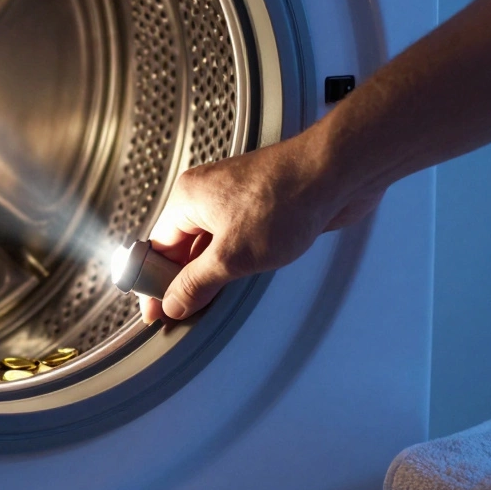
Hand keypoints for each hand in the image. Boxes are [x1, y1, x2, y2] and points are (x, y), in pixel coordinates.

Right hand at [139, 127, 382, 322]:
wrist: (337, 173)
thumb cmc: (287, 199)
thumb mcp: (232, 256)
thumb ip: (198, 283)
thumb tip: (173, 302)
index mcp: (188, 199)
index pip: (156, 248)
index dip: (153, 284)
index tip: (155, 314)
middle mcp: (206, 196)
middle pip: (180, 248)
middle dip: (180, 281)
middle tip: (182, 316)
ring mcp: (233, 201)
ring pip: (208, 246)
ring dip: (208, 274)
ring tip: (206, 306)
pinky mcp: (258, 208)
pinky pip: (232, 240)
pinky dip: (229, 263)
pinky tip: (234, 284)